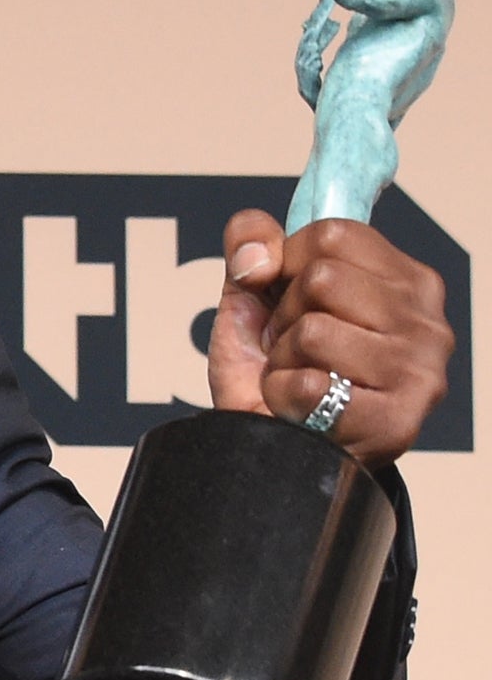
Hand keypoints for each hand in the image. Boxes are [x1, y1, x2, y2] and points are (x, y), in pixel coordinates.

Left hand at [207, 210, 451, 469]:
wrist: (269, 446)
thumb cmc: (272, 365)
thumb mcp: (252, 292)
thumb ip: (250, 244)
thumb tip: (258, 260)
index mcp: (407, 280)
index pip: (332, 233)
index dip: (289, 265)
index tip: (293, 299)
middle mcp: (428, 324)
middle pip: (322, 279)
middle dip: (286, 315)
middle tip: (298, 349)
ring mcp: (420, 374)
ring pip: (313, 332)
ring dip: (283, 359)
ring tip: (302, 377)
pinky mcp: (397, 424)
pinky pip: (307, 385)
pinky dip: (281, 397)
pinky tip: (302, 410)